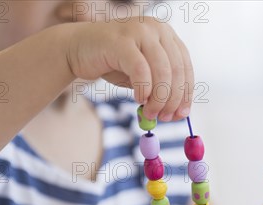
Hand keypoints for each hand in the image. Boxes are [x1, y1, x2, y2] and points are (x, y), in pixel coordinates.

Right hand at [64, 17, 192, 121]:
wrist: (77, 49)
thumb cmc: (112, 63)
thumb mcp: (143, 76)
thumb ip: (161, 88)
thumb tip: (179, 114)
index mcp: (165, 33)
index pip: (185, 65)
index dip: (186, 93)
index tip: (182, 115)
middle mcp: (156, 28)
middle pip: (176, 70)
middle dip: (172, 100)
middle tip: (165, 118)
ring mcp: (139, 31)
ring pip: (162, 71)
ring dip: (159, 99)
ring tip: (150, 114)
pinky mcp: (122, 40)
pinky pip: (141, 71)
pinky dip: (143, 89)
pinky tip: (139, 99)